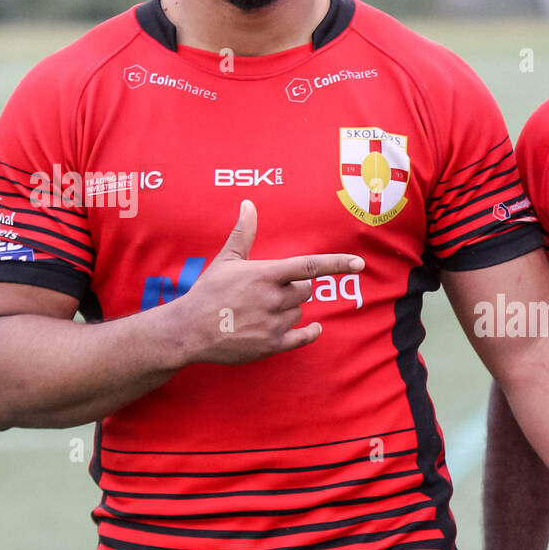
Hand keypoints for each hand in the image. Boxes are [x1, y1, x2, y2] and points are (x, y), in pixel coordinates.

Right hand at [171, 200, 363, 364]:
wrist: (188, 330)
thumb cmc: (207, 292)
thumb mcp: (225, 260)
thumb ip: (243, 233)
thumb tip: (249, 204)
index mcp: (265, 275)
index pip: (310, 266)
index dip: (337, 264)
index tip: (359, 263)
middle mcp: (273, 299)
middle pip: (305, 291)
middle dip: (294, 289)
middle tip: (269, 292)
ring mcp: (273, 323)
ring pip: (300, 312)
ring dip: (289, 309)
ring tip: (261, 311)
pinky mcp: (272, 345)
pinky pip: (303, 337)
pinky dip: (311, 332)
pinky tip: (314, 329)